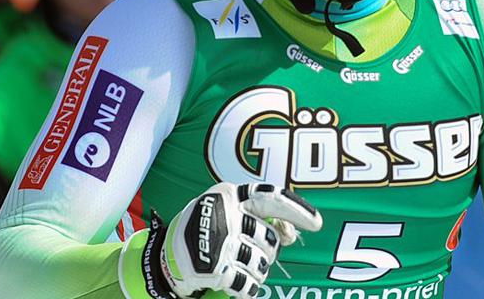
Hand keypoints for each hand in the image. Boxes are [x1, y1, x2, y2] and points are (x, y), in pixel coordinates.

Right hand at [137, 182, 321, 298]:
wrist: (166, 260)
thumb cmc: (205, 231)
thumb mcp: (226, 211)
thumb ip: (257, 215)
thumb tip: (291, 235)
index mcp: (228, 195)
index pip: (270, 198)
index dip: (296, 210)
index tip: (316, 223)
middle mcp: (226, 216)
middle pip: (269, 239)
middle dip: (267, 251)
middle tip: (250, 251)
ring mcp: (221, 243)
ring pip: (263, 263)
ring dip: (257, 270)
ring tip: (239, 266)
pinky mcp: (216, 269)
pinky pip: (249, 284)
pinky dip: (247, 287)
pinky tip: (235, 282)